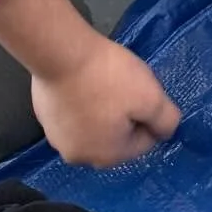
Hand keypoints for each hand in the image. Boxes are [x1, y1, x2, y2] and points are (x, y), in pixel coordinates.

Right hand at [31, 30, 179, 168]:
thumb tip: (166, 133)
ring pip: (95, 127)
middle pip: (118, 137)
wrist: (61, 54)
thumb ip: (166, 121)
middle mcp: (80, 157)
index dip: (150, 116)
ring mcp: (57, 140)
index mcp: (107, 157)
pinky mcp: (45, 120)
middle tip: (126, 87)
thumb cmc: (109, 78)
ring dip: (104, 110)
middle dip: (126, 115)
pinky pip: (75, 116)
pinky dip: (83, 103)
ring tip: (106, 82)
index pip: (143, 143)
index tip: (144, 92)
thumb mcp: (151, 97)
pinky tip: (86, 82)